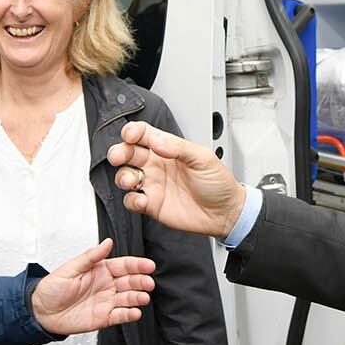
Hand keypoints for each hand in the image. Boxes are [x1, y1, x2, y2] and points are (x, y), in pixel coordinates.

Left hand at [31, 239, 153, 334]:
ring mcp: (106, 301)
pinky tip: (135, 312)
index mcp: (100, 270)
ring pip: (128, 298)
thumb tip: (107, 242)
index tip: (148, 265)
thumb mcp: (71, 267)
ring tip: (143, 298)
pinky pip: (120, 315)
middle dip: (141, 281)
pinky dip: (129, 314)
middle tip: (148, 282)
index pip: (124, 265)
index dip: (137, 265)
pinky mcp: (104, 317)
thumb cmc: (52, 288)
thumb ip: (91, 256)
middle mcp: (106, 285)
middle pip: (130, 282)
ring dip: (138, 298)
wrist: (41, 311)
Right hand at [108, 121, 245, 239]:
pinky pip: (132, 201)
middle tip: (119, 156)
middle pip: (128, 153)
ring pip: (125, 176)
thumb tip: (157, 141)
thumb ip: (178, 148)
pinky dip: (132, 200)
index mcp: (168, 149)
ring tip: (131, 181)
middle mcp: (157, 165)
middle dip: (119, 152)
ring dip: (123, 177)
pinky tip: (143, 200)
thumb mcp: (203, 158)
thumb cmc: (218, 183)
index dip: (133, 131)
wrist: (225, 212)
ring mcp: (153, 185)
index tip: (130, 135)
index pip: (144, 134)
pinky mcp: (152, 205)